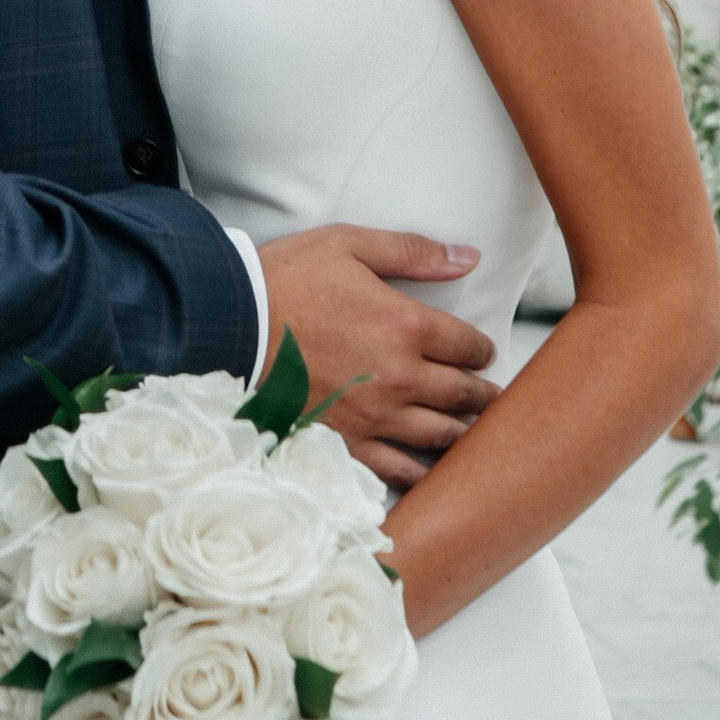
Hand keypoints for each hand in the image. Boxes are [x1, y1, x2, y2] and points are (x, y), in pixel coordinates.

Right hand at [254, 226, 498, 487]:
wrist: (227, 326)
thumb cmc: (285, 280)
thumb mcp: (349, 245)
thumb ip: (413, 253)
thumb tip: (467, 257)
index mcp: (407, 325)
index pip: (468, 346)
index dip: (482, 350)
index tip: (483, 354)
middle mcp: (400, 377)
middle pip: (464, 394)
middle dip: (484, 395)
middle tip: (492, 398)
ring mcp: (375, 417)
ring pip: (442, 436)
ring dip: (465, 435)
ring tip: (475, 434)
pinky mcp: (347, 445)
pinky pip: (400, 471)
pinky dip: (424, 474)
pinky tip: (435, 473)